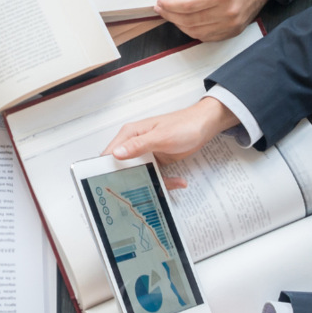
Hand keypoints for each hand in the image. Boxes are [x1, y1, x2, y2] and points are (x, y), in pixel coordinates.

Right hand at [102, 97, 238, 183]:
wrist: (204, 126)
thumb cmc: (184, 125)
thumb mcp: (161, 137)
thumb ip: (138, 145)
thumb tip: (117, 153)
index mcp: (131, 133)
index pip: (110, 152)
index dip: (107, 168)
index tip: (111, 182)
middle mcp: (135, 143)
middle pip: (124, 167)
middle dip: (132, 180)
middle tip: (142, 188)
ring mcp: (146, 152)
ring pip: (140, 173)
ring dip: (152, 181)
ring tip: (167, 183)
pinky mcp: (156, 160)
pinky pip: (154, 175)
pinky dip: (163, 181)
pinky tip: (176, 181)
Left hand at [154, 0, 283, 40]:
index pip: (187, 5)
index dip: (169, 5)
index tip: (160, 1)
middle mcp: (229, 11)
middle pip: (189, 20)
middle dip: (170, 14)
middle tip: (161, 7)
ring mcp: (232, 24)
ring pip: (196, 32)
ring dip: (179, 24)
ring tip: (171, 13)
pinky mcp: (233, 31)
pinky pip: (206, 37)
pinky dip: (192, 30)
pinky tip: (185, 20)